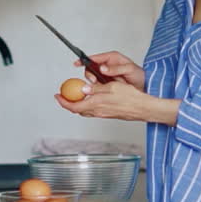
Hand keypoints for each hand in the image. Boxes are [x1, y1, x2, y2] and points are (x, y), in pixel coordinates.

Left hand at [54, 80, 177, 124]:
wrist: (143, 108)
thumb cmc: (131, 98)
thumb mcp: (112, 87)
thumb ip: (96, 88)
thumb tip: (83, 88)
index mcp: (96, 104)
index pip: (73, 106)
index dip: (63, 101)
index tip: (57, 96)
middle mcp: (98, 111)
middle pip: (77, 109)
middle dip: (69, 103)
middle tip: (64, 94)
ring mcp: (103, 114)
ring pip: (85, 110)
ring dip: (78, 104)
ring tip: (76, 94)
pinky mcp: (108, 114)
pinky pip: (93, 111)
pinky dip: (87, 104)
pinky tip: (91, 97)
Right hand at [75, 51, 144, 90]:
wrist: (145, 86)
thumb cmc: (140, 75)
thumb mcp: (129, 69)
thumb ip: (116, 68)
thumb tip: (103, 68)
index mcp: (112, 58)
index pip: (95, 57)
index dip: (85, 60)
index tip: (78, 63)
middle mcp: (107, 66)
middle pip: (91, 68)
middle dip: (90, 74)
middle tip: (94, 80)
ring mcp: (106, 75)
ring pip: (93, 78)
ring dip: (94, 82)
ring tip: (100, 86)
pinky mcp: (107, 84)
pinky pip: (98, 85)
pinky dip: (97, 88)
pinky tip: (101, 90)